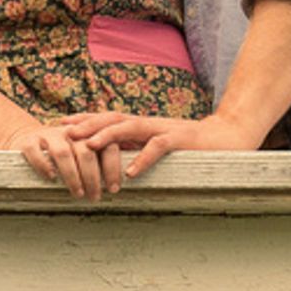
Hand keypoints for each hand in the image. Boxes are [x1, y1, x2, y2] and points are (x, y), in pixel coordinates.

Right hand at [2, 120, 121, 200]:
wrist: (27, 137)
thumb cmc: (62, 153)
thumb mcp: (82, 152)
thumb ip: (98, 162)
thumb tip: (117, 186)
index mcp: (89, 133)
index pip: (107, 146)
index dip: (112, 168)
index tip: (113, 189)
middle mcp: (71, 132)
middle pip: (86, 152)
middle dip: (92, 177)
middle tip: (95, 196)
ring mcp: (48, 135)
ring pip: (63, 153)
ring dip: (72, 176)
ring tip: (78, 193)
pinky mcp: (28, 141)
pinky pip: (36, 152)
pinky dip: (44, 165)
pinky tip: (51, 178)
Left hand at [64, 109, 259, 177]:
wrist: (229, 137)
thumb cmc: (192, 146)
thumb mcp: (159, 146)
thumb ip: (139, 148)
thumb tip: (113, 161)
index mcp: (143, 125)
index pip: (109, 118)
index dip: (85, 120)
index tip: (61, 125)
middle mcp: (150, 123)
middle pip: (113, 119)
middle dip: (87, 125)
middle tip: (64, 133)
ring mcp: (165, 129)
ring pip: (131, 127)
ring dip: (108, 136)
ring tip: (88, 146)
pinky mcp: (181, 140)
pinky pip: (159, 147)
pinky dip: (144, 158)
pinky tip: (132, 172)